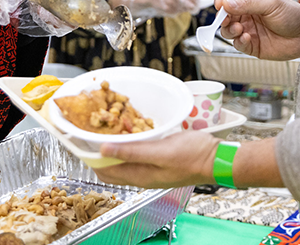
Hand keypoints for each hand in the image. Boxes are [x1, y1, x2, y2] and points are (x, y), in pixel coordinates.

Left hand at [95, 131, 219, 188]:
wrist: (218, 158)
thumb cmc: (193, 156)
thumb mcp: (160, 151)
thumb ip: (132, 151)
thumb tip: (103, 149)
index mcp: (139, 176)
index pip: (103, 170)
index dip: (89, 155)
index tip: (81, 137)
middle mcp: (142, 175)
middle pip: (110, 164)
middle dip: (99, 148)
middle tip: (95, 127)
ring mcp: (150, 169)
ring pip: (123, 158)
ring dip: (114, 143)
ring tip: (111, 124)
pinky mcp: (159, 160)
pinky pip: (137, 153)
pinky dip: (130, 141)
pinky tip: (134, 128)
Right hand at [216, 0, 299, 59]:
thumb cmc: (292, 14)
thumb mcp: (270, 4)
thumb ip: (247, 4)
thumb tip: (225, 4)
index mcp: (250, 0)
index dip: (221, 2)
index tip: (220, 6)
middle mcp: (247, 15)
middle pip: (225, 16)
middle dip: (223, 19)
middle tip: (227, 20)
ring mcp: (249, 31)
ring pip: (228, 32)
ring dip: (229, 30)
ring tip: (239, 28)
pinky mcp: (253, 46)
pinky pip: (238, 45)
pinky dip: (238, 42)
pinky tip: (246, 37)